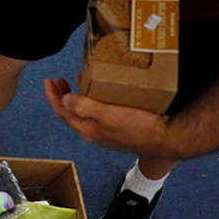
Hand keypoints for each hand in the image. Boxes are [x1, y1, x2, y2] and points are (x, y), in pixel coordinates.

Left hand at [44, 78, 182, 158]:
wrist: (169, 140)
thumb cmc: (139, 126)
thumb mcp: (109, 115)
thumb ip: (85, 108)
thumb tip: (64, 99)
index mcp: (88, 130)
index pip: (63, 112)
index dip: (53, 97)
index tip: (49, 81)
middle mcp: (94, 132)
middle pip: (71, 113)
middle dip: (62, 96)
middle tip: (59, 79)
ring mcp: (106, 132)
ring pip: (84, 112)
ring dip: (78, 97)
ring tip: (77, 81)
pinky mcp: (119, 128)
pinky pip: (98, 113)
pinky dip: (93, 100)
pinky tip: (101, 92)